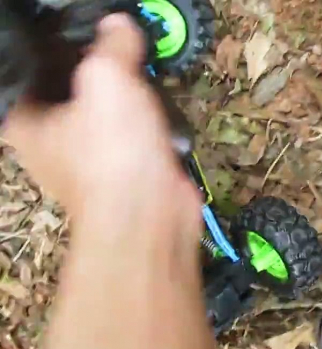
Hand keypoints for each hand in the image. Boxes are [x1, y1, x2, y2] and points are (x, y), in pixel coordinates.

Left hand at [2, 14, 200, 221]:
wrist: (151, 215)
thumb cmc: (112, 151)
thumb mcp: (108, 78)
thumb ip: (111, 44)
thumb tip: (118, 25)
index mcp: (26, 122)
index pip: (24, 76)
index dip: (48, 52)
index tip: (73, 38)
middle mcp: (51, 145)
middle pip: (67, 94)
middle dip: (94, 73)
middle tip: (114, 49)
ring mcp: (90, 163)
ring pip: (104, 116)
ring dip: (126, 98)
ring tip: (142, 72)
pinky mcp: (126, 174)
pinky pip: (132, 137)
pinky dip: (147, 124)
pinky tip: (162, 109)